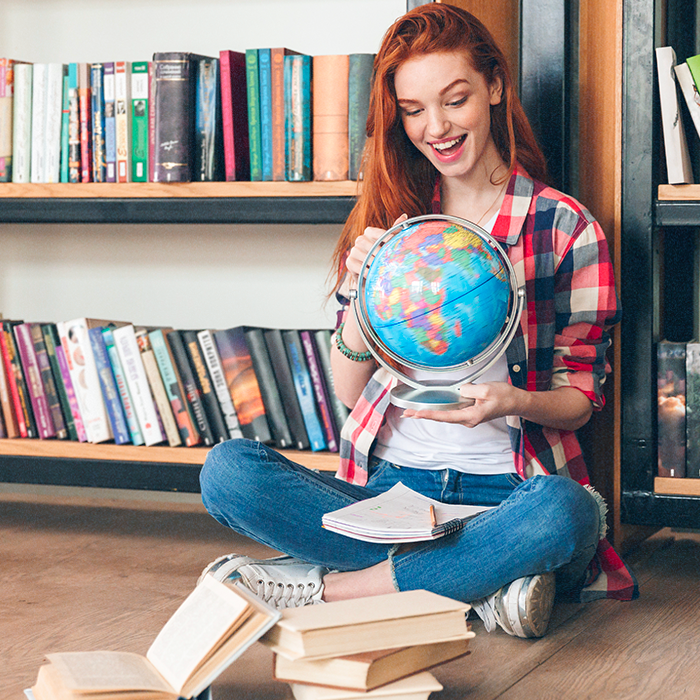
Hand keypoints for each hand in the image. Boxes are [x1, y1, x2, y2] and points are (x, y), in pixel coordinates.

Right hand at [346, 214, 407, 281]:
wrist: (372, 276)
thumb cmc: (382, 258)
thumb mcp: (389, 245)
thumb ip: (395, 231)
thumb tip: (404, 215)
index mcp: (369, 233)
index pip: (377, 233)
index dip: (386, 238)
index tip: (393, 243)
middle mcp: (360, 240)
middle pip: (371, 245)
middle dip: (381, 254)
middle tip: (389, 260)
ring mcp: (354, 251)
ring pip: (365, 256)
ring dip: (374, 263)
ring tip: (381, 268)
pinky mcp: (349, 262)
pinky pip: (358, 266)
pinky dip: (367, 271)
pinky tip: (372, 275)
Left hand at [401, 381, 519, 427]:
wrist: (516, 401)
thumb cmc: (504, 396)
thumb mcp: (485, 389)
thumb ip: (468, 390)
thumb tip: (458, 391)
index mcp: (471, 416)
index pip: (445, 416)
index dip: (428, 415)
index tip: (415, 414)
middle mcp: (468, 419)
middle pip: (442, 417)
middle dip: (423, 415)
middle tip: (405, 414)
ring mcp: (468, 417)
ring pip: (446, 414)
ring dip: (430, 413)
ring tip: (413, 412)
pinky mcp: (470, 412)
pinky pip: (453, 409)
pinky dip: (440, 409)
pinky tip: (431, 408)